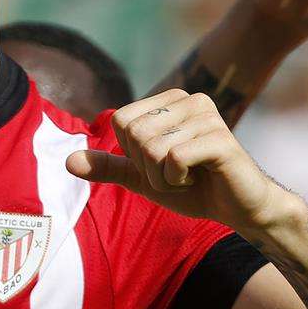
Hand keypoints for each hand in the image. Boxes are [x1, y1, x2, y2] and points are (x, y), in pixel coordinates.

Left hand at [65, 89, 300, 233]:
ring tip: (189, 177)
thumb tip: (68, 161)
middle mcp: (189, 99)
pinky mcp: (219, 138)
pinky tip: (200, 179)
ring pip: (151, 149)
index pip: (121, 122)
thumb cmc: (195, 190)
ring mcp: (207, 115)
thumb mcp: (144, 179)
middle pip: (134, 134)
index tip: (162, 164)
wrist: (239, 209)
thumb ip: (110, 167)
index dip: (133, 154)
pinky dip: (177, 180)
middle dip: (148, 168)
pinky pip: (172, 159)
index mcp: (170, 100)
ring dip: (163, 178)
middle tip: (177, 175)